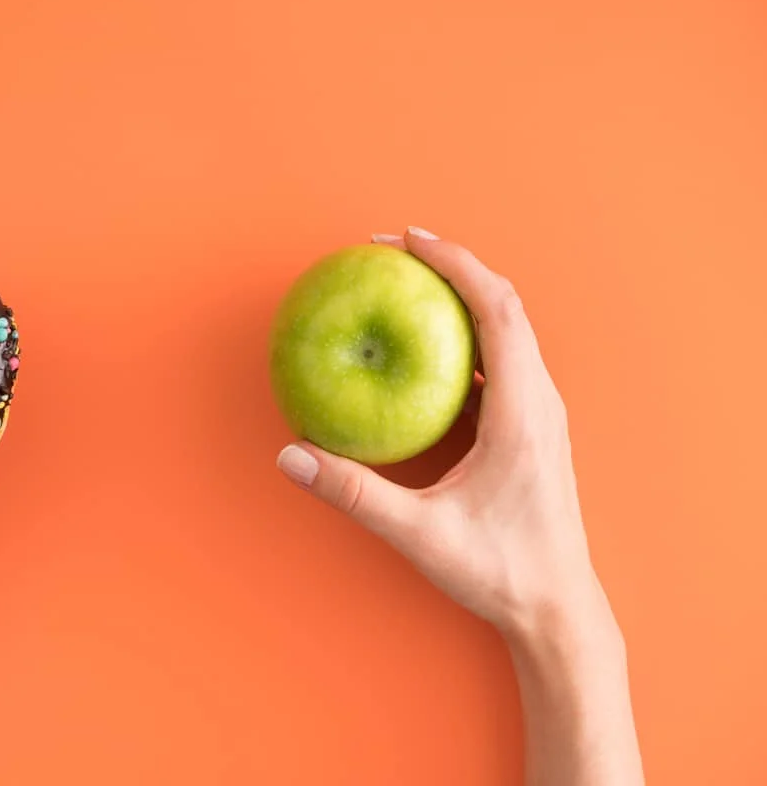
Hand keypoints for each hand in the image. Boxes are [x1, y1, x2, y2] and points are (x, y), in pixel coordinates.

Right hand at [276, 228, 599, 638]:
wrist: (556, 609)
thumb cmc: (500, 572)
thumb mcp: (419, 533)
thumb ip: (354, 492)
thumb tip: (291, 456)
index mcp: (524, 411)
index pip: (496, 309)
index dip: (454, 263)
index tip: (407, 239)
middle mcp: (539, 401)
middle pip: (502, 306)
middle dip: (450, 268)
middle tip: (395, 250)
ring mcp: (538, 414)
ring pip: (504, 331)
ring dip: (458, 299)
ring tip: (405, 286)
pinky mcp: (529, 430)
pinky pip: (496, 363)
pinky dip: (459, 339)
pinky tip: (419, 351)